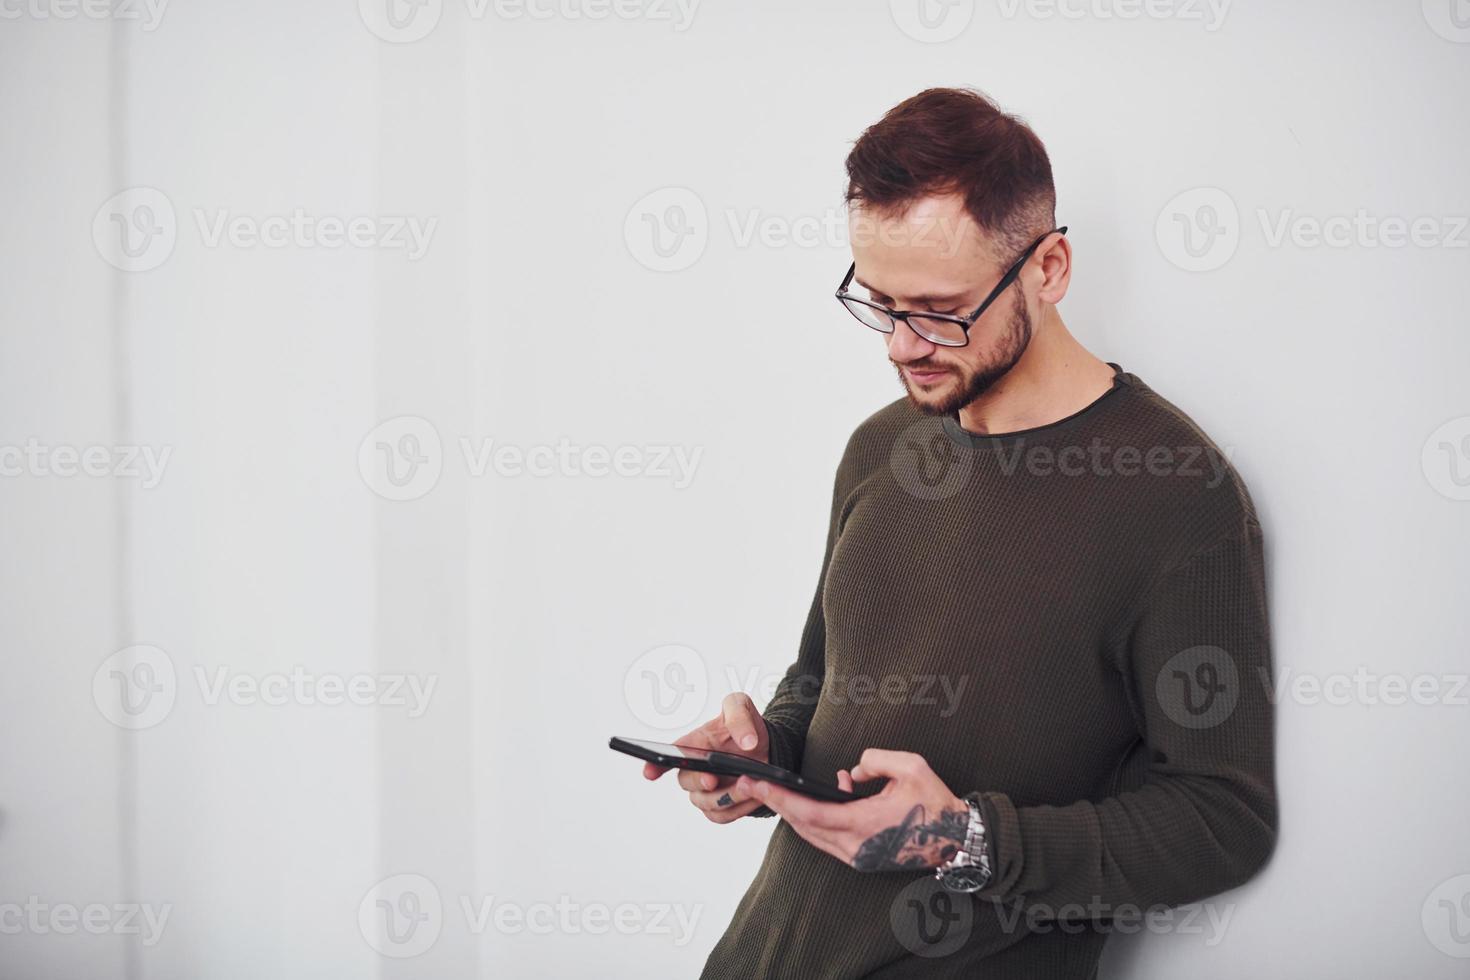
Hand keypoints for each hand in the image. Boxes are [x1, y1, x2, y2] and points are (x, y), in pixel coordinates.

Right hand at [642, 692, 770, 823]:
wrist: (767, 748)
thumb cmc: (746, 726)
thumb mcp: (741, 707)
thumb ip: (739, 718)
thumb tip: (746, 742)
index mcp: (693, 744)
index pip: (668, 755)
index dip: (655, 765)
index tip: (649, 773)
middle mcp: (695, 769)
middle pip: (686, 782)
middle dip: (698, 781)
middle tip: (712, 779)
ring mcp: (707, 791)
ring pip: (707, 804)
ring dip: (727, 797)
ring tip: (748, 785)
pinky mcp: (722, 807)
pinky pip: (724, 816)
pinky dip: (740, 808)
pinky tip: (755, 795)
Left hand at [734, 748, 967, 871]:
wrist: (957, 841)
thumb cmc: (936, 804)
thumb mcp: (911, 767)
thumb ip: (876, 760)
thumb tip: (853, 771)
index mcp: (863, 825)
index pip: (809, 813)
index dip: (781, 798)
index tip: (759, 784)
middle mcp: (854, 846)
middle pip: (803, 827)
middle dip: (777, 804)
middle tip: (753, 784)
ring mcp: (857, 857)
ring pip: (812, 835)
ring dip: (794, 813)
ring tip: (778, 790)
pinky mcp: (861, 859)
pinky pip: (827, 839)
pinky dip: (816, 820)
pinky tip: (822, 798)